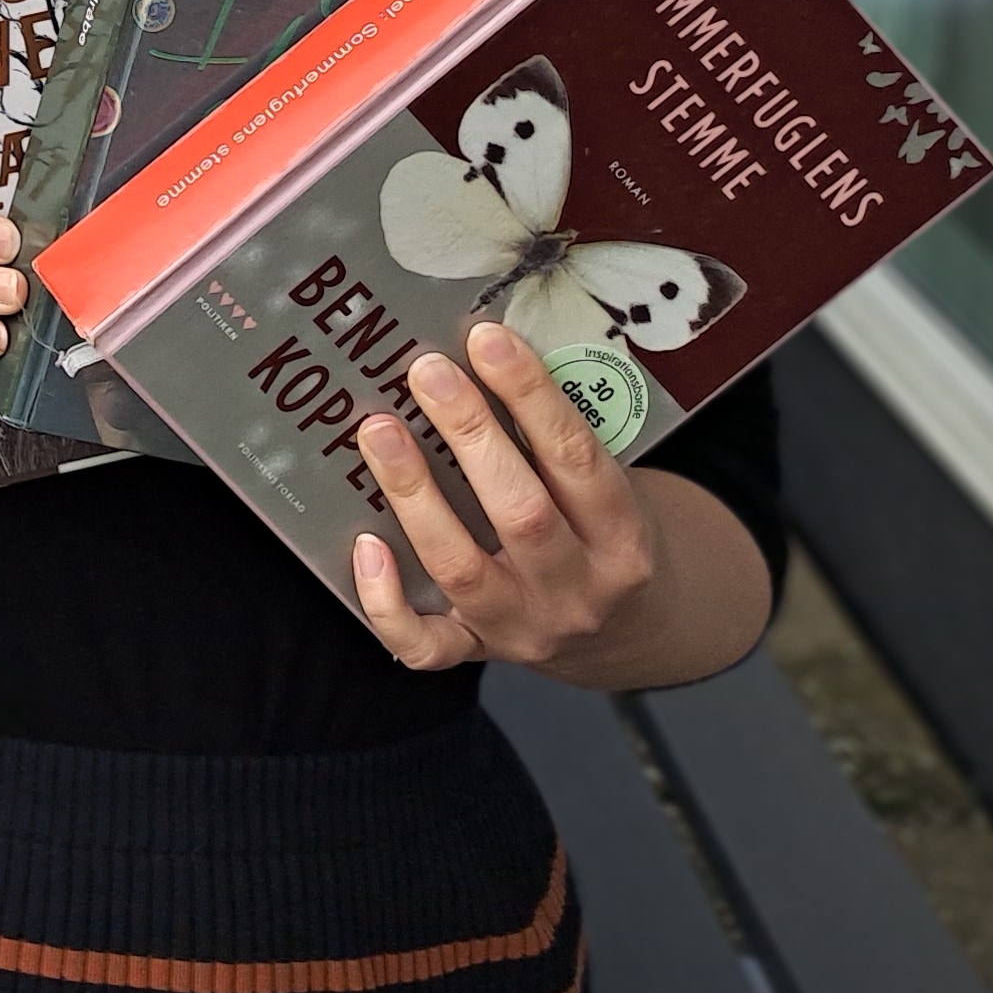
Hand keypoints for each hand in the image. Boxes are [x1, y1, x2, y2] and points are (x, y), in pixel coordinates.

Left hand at [351, 324, 657, 672]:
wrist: (628, 632)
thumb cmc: (602, 533)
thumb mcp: (612, 488)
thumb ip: (559, 440)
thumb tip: (483, 352)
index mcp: (624, 539)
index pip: (577, 459)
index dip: (531, 396)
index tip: (487, 340)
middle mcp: (577, 590)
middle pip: (520, 513)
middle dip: (470, 435)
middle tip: (426, 372)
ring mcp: (524, 629)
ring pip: (462, 568)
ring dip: (415, 495)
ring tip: (378, 430)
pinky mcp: (477, 652)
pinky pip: (424, 644)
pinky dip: (387, 600)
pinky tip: (363, 543)